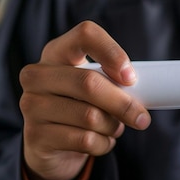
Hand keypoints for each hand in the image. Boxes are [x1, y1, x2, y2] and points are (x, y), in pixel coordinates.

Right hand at [20, 21, 149, 179]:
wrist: (51, 145)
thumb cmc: (81, 106)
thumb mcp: (95, 87)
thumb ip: (114, 81)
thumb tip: (148, 91)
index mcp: (56, 52)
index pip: (85, 34)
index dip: (112, 53)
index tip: (130, 77)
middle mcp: (37, 75)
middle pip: (89, 83)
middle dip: (123, 103)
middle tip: (142, 118)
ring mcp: (31, 106)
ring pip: (90, 117)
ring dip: (113, 127)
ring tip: (113, 128)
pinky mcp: (35, 136)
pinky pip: (85, 140)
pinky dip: (103, 144)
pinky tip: (100, 142)